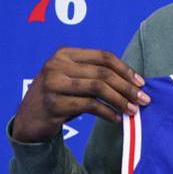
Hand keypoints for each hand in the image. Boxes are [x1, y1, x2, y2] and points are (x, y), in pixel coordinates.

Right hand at [12, 48, 148, 142]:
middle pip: (103, 73)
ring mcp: (53, 84)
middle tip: (144, 100)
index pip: (103, 56)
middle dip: (127, 87)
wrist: (29, 119)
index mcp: (64, 54)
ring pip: (98, 88)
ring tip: (133, 110)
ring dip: (120, 100)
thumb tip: (135, 83)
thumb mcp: (74, 79)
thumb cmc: (59, 97)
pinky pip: (89, 106)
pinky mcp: (53, 104)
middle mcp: (56, 65)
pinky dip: (107, 113)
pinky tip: (116, 119)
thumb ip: (96, 75)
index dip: (125, 69)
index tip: (141, 83)